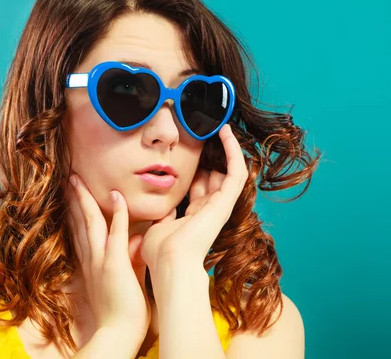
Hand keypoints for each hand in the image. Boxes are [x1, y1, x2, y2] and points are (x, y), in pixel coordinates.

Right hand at [65, 174, 150, 345]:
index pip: (81, 232)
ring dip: (85, 199)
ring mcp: (101, 261)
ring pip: (91, 223)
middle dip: (73, 200)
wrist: (120, 333)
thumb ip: (132, 256)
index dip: (75, 212)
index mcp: (93, 263)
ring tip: (77, 179)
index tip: (71, 194)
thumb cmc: (125, 310)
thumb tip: (141, 238)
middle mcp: (92, 259)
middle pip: (79, 223)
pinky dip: (117, 214)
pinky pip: (116, 234)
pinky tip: (117, 196)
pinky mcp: (115, 265)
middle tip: (67, 178)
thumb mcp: (127, 277)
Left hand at [140, 124, 248, 269]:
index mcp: (194, 217)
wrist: (169, 262)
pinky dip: (233, 152)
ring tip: (222, 128)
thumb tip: (154, 207)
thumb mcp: (157, 227)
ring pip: (232, 172)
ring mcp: (220, 205)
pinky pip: (236, 171)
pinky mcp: (226, 201)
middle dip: (213, 157)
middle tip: (207, 134)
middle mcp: (210, 210)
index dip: (197, 171)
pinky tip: (225, 133)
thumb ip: (160, 216)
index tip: (190, 153)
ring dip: (229, 149)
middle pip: (216, 178)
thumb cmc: (160, 251)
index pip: (200, 190)